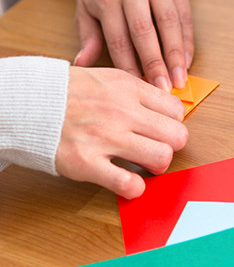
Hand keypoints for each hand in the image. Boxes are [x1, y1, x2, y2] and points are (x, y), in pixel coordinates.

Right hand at [56, 66, 187, 198]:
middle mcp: (122, 112)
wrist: (24, 103)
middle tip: (157, 147)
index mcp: (128, 89)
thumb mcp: (107, 78)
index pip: (176, 110)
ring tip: (143, 164)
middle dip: (171, 145)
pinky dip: (133, 188)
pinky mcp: (86, 163)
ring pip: (160, 157)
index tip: (162, 128)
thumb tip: (165, 105)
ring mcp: (105, 137)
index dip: (172, 122)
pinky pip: (127, 183)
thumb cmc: (66, 92)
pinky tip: (128, 183)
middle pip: (176, 135)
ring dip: (157, 166)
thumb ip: (137, 91)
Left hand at [74, 0, 193, 91]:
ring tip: (181, 78)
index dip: (129, 64)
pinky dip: (187, 40)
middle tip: (164, 88)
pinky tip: (187, 60)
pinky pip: (184, 15)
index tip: (138, 86)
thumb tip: (82, 63)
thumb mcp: (87, 8)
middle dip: (156, 63)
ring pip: (169, 23)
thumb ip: (88, 36)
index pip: (119, 37)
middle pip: (145, 31)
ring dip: (176, 54)